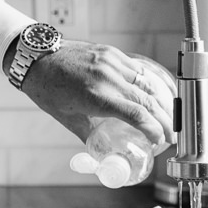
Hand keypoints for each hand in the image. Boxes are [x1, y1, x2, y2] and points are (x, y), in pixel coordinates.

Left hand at [18, 42, 174, 147]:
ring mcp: (111, 62)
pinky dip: (150, 84)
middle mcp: (107, 77)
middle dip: (165, 120)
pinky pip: (138, 70)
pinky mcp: (112, 53)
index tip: (160, 141)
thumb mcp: (67, 118)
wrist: (36, 56)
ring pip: (147, 83)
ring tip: (168, 118)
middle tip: (171, 135)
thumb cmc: (47, 89)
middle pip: (148, 100)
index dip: (154, 129)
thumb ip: (89, 135)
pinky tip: (156, 95)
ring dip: (163, 102)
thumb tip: (105, 154)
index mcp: (95, 96)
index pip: (136, 114)